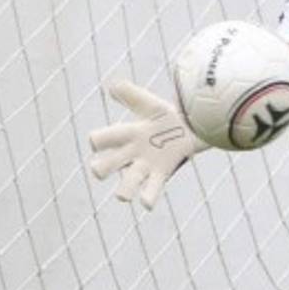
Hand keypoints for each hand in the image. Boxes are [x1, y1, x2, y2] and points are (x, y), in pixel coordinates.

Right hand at [88, 80, 209, 208]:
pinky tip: (146, 204)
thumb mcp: (149, 103)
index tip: (96, 142)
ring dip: (124, 191)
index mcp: (126, 135)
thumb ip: (131, 94)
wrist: (192, 125)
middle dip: (101, 169)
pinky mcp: (161, 174)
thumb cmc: (167, 114)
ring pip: (128, 183)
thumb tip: (113, 85)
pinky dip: (148, 198)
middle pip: (108, 165)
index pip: (102, 140)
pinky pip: (152, 190)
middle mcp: (131, 153)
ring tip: (122, 196)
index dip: (97, 142)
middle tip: (99, 171)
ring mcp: (145, 166)